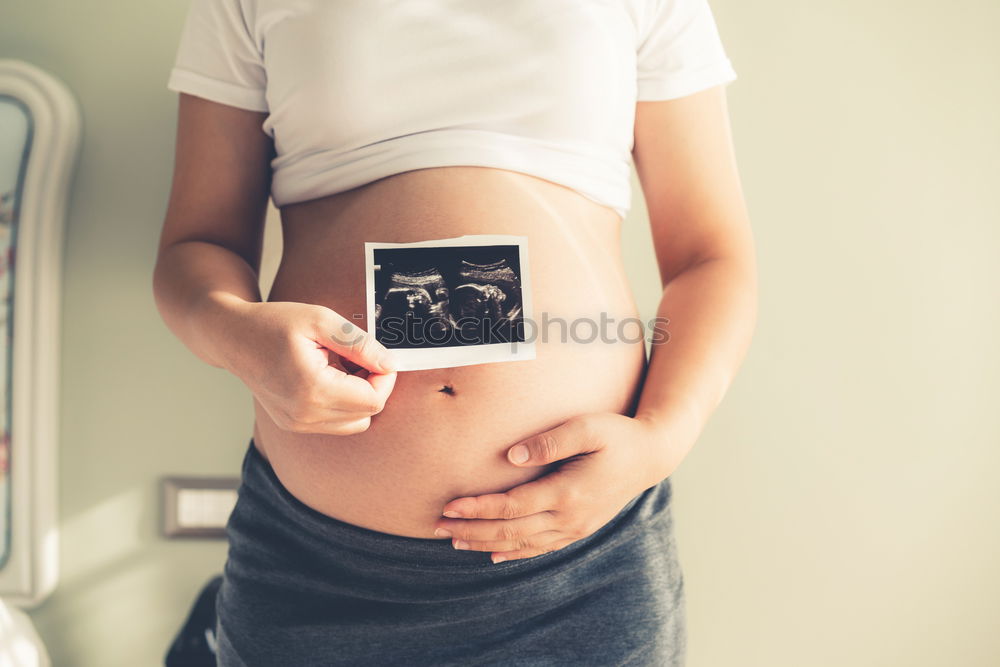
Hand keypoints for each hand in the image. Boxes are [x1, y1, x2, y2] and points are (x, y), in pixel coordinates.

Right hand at [216, 298, 398, 435]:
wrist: (232, 337)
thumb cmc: (273, 323)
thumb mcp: (321, 320)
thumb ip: (359, 343)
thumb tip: (390, 364)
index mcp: (312, 389)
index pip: (373, 400)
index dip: (385, 378)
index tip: (378, 356)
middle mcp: (303, 414)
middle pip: (367, 414)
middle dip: (373, 386)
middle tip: (358, 358)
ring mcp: (297, 423)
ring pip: (354, 423)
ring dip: (358, 398)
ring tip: (342, 368)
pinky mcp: (293, 424)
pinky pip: (335, 424)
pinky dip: (342, 404)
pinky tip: (330, 379)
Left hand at [434, 413, 668, 562]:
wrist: (651, 456)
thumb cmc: (617, 435)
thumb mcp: (588, 427)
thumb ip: (550, 441)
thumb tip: (511, 455)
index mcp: (568, 492)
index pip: (512, 506)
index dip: (478, 508)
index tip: (449, 506)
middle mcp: (570, 518)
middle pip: (510, 530)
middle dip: (471, 530)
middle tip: (438, 527)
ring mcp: (575, 528)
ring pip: (522, 544)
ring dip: (486, 543)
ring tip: (454, 541)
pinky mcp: (578, 529)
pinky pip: (540, 548)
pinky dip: (514, 553)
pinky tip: (493, 555)